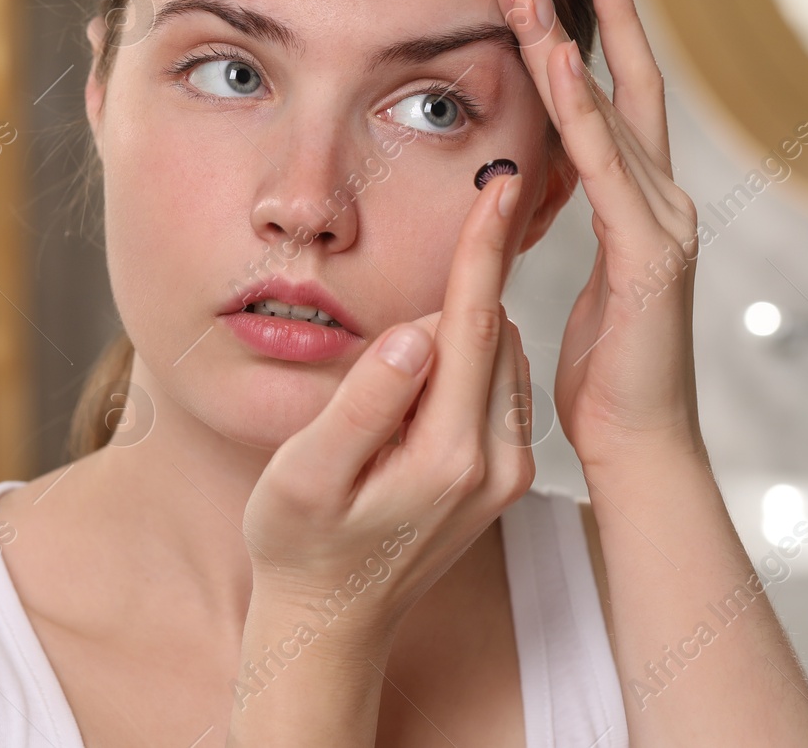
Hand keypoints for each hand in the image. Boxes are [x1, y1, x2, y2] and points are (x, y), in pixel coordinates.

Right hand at [241, 169, 536, 643]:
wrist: (331, 622)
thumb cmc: (299, 544)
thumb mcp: (306, 476)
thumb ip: (363, 404)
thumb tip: (415, 334)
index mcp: (450, 455)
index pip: (473, 326)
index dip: (481, 250)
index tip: (500, 185)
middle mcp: (497, 462)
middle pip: (494, 333)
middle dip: (474, 274)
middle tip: (464, 212)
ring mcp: (507, 471)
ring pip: (500, 356)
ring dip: (470, 316)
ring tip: (423, 308)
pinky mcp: (504, 474)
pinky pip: (498, 385)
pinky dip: (475, 351)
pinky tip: (432, 354)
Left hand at [498, 0, 703, 470]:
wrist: (638, 442)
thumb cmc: (605, 372)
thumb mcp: (582, 283)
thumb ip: (575, 227)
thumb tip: (532, 189)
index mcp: (645, 205)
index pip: (620, 106)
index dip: (595, 43)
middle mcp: (664, 201)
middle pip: (625, 88)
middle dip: (585, 19)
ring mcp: (665, 222)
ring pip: (611, 114)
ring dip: (566, 46)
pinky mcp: (651, 254)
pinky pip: (606, 168)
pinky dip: (583, 112)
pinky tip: (558, 65)